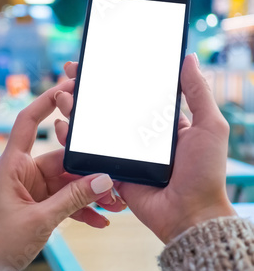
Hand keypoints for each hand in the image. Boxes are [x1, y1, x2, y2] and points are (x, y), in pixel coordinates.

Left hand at [0, 79, 125, 270]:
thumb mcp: (41, 219)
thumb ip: (73, 199)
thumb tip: (103, 180)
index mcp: (12, 165)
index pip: (26, 122)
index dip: (44, 101)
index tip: (66, 86)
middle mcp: (22, 172)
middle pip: (60, 159)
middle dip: (88, 171)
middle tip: (114, 177)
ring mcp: (32, 189)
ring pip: (67, 183)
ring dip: (89, 193)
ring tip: (114, 204)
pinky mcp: (38, 205)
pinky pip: (64, 201)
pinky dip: (81, 210)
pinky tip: (100, 220)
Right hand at [55, 55, 236, 243]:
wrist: (188, 213)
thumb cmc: (204, 172)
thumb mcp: (210, 126)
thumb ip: (197, 92)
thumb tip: (189, 58)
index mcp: (160, 122)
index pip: (131, 93)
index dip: (112, 77)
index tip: (94, 61)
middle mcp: (137, 134)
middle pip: (105, 107)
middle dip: (85, 89)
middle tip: (70, 74)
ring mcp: (122, 152)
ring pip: (91, 127)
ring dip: (73, 110)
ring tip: (62, 96)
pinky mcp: (110, 168)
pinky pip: (86, 153)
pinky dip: (71, 140)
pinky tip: (61, 126)